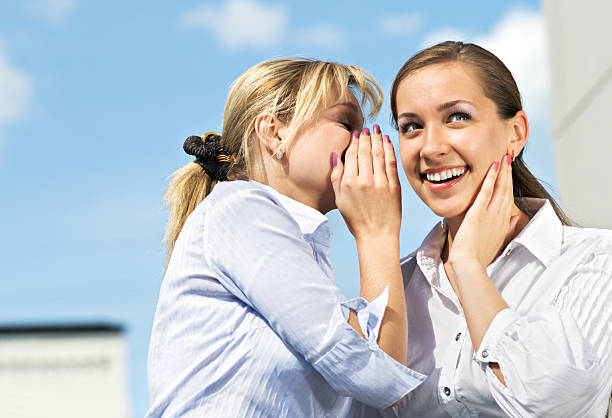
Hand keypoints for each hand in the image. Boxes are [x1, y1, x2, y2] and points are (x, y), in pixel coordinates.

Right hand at [331, 125, 400, 240]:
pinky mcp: (393, 186)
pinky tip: (387, 141)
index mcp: (348, 183)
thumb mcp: (339, 199)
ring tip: (376, 129)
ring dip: (377, 139)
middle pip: (365, 152)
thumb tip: (336, 156)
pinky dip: (389, 150)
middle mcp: (364, 180)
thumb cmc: (356, 219)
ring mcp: (380, 182)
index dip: (354, 142)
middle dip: (366, 137)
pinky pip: (390, 163)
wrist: (377, 235)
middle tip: (367, 128)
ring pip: (378, 154)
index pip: (351, 155)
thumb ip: (336, 177)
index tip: (356, 134)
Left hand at [448, 154, 521, 269]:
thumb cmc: (479, 257)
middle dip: (508, 172)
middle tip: (509, 156)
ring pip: (500, 187)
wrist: (469, 265)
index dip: (510, 183)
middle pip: (507, 189)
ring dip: (503, 171)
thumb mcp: (498, 241)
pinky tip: (493, 166)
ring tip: (505, 156)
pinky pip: (486, 192)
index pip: (509, 197)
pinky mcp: (478, 213)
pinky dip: (491, 178)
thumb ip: (508, 228)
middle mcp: (500, 216)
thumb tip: (517, 216)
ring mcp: (490, 214)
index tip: (510, 171)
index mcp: (504, 222)